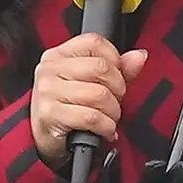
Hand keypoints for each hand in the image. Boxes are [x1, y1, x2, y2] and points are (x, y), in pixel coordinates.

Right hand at [29, 40, 147, 163]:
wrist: (43, 140)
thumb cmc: (67, 109)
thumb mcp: (91, 84)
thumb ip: (118, 69)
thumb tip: (139, 56)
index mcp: (59, 55)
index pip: (94, 42)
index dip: (115, 59)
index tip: (116, 77)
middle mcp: (50, 69)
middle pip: (101, 68)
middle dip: (117, 89)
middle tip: (115, 102)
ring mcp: (48, 90)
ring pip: (99, 94)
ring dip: (113, 112)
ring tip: (110, 118)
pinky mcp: (50, 113)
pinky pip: (92, 117)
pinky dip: (106, 127)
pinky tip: (105, 130)